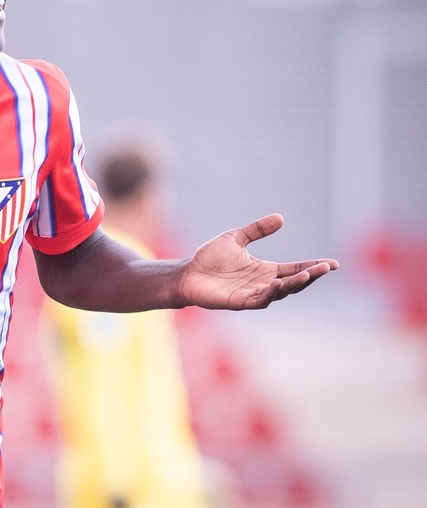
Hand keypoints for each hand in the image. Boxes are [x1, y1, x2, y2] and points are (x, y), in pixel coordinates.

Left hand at [179, 214, 338, 309]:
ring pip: (281, 292)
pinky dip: (271, 293)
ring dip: (294, 284)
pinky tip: (278, 284)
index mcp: (265, 270)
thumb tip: (281, 218)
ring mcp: (253, 294)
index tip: (333, 263)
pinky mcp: (240, 302)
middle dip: (311, 276)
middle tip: (326, 267)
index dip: (313, 266)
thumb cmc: (209, 258)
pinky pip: (260, 300)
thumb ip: (257, 230)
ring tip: (307, 274)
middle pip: (294, 282)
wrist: (187, 273)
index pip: (295, 269)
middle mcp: (263, 283)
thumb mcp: (236, 238)